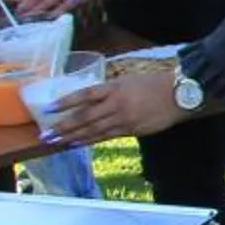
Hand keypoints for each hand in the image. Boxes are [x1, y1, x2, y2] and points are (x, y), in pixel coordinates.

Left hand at [48, 63, 186, 143]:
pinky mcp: (131, 130)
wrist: (179, 95)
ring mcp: (123, 119)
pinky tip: (77, 144)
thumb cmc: (154, 84)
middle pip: (84, 117)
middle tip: (46, 134)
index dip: (66, 101)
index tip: (49, 108)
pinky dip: (90, 140)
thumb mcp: (129, 81)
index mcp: (114, 87)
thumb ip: (110, 90)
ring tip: (56, 142)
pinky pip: (105, 137)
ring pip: (92, 130)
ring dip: (72, 137)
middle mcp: (116, 104)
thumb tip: (92, 99)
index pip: (85, 95)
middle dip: (63, 127)